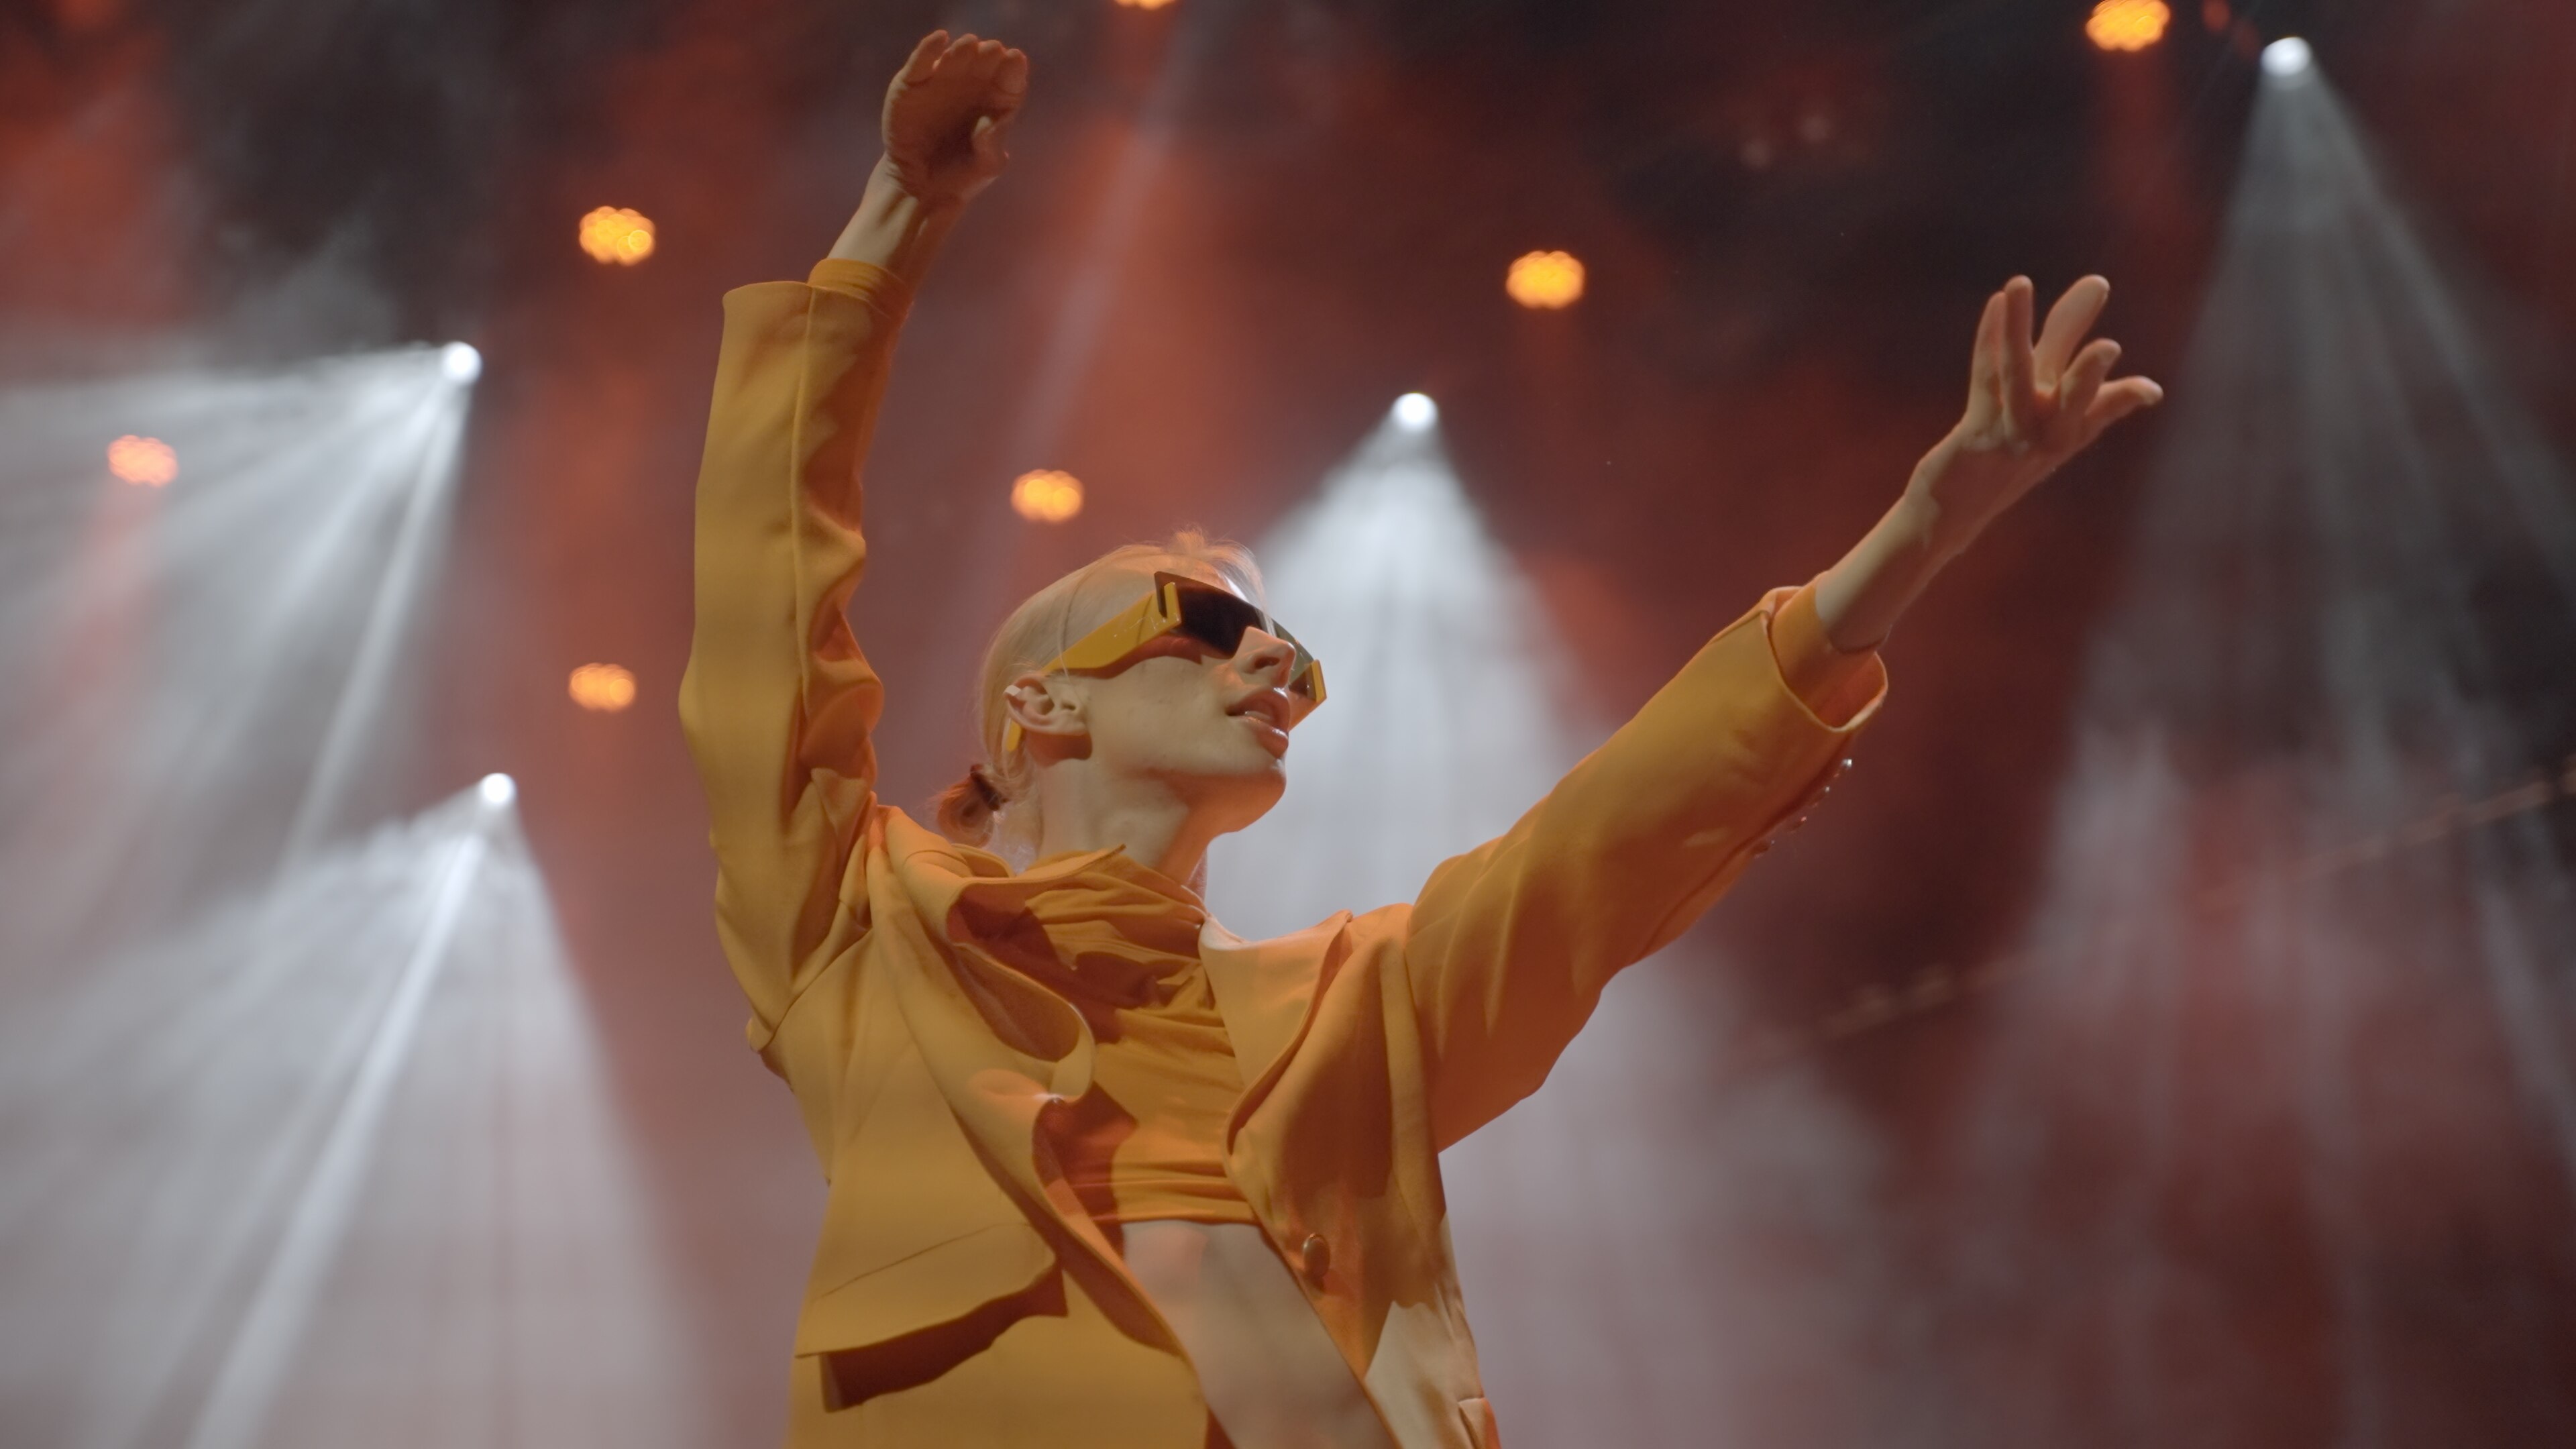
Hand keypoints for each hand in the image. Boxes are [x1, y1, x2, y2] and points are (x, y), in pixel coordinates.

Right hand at [880, 31, 1027, 207]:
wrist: (920, 189)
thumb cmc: (961, 178)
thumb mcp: (986, 166)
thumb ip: (993, 144)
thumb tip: (994, 121)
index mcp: (996, 102)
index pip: (1010, 80)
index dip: (1013, 69)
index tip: (1015, 59)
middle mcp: (971, 87)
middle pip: (983, 63)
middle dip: (989, 54)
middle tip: (992, 50)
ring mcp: (941, 82)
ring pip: (954, 58)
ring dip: (963, 49)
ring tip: (970, 45)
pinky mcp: (911, 85)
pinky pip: (920, 62)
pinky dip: (928, 49)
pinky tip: (940, 39)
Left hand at [1904, 275, 2163, 559]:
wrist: (1955, 508)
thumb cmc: (2009, 455)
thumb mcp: (2050, 413)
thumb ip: (2083, 373)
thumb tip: (2146, 382)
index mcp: (2071, 429)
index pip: (2107, 406)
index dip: (2128, 396)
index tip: (2150, 391)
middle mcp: (2047, 434)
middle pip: (2072, 398)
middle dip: (2088, 375)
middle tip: (2109, 348)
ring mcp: (2010, 435)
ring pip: (2017, 377)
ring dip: (2017, 330)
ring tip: (2019, 283)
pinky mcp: (1975, 433)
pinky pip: (1983, 380)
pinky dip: (1988, 339)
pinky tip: (1995, 304)